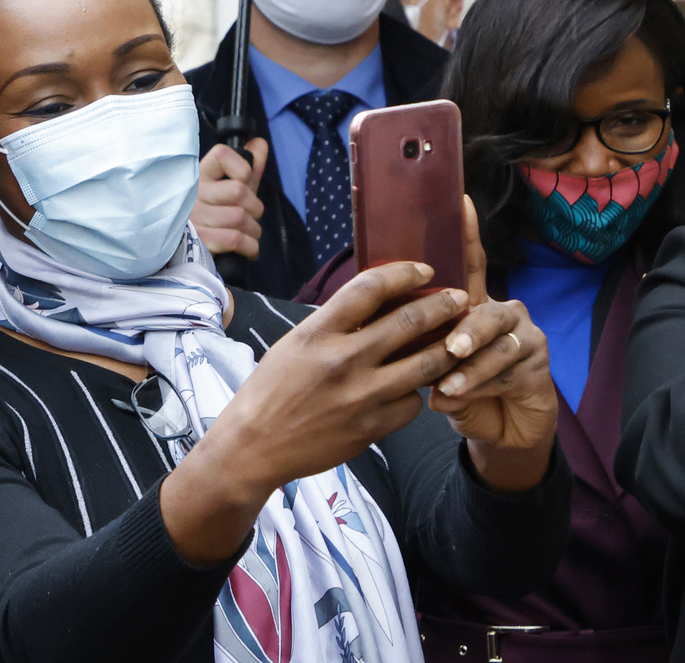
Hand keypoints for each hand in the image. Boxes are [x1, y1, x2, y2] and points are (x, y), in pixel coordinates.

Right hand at [161, 260, 467, 563]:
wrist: (256, 445)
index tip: (423, 270)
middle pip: (409, 321)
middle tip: (460, 298)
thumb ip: (333, 325)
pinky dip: (417, 393)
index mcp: (318, 333)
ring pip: (425, 363)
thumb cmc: (271, 390)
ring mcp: (362, 395)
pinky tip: (414, 388)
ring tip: (459, 338)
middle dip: (442, 305)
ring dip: (448, 346)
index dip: (404, 273)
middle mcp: (343, 359)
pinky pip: (412, 404)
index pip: (370, 288)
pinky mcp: (373, 427)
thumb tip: (374, 305)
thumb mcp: (294, 345)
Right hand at [191, 138, 266, 259]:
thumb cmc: (215, 217)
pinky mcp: (198, 241)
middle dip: (255, 208)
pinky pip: (235, 239)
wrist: (189, 253)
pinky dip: (250, 247)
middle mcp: (192, 193)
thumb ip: (248, 167)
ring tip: (249, 234)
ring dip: (254, 231)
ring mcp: (193, 217)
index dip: (242, 168)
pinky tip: (248, 248)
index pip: (222, 155)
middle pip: (239, 191)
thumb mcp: (231, 189)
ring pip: (239, 217)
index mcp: (199, 175)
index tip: (243, 180)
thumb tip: (259, 143)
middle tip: (250, 217)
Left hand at [429, 197, 557, 489]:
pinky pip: (511, 368)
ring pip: (499, 341)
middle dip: (467, 329)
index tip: (460, 200)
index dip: (467, 233)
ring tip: (448, 385)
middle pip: (486, 309)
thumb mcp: (427, 362)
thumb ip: (413, 341)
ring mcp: (523, 333)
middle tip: (449, 349)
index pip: (469, 263)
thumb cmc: (454, 387)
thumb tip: (381, 331)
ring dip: (471, 366)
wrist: (497, 426)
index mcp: (470, 302)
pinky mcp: (538, 361)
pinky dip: (482, 384)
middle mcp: (500, 309)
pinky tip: (460, 395)